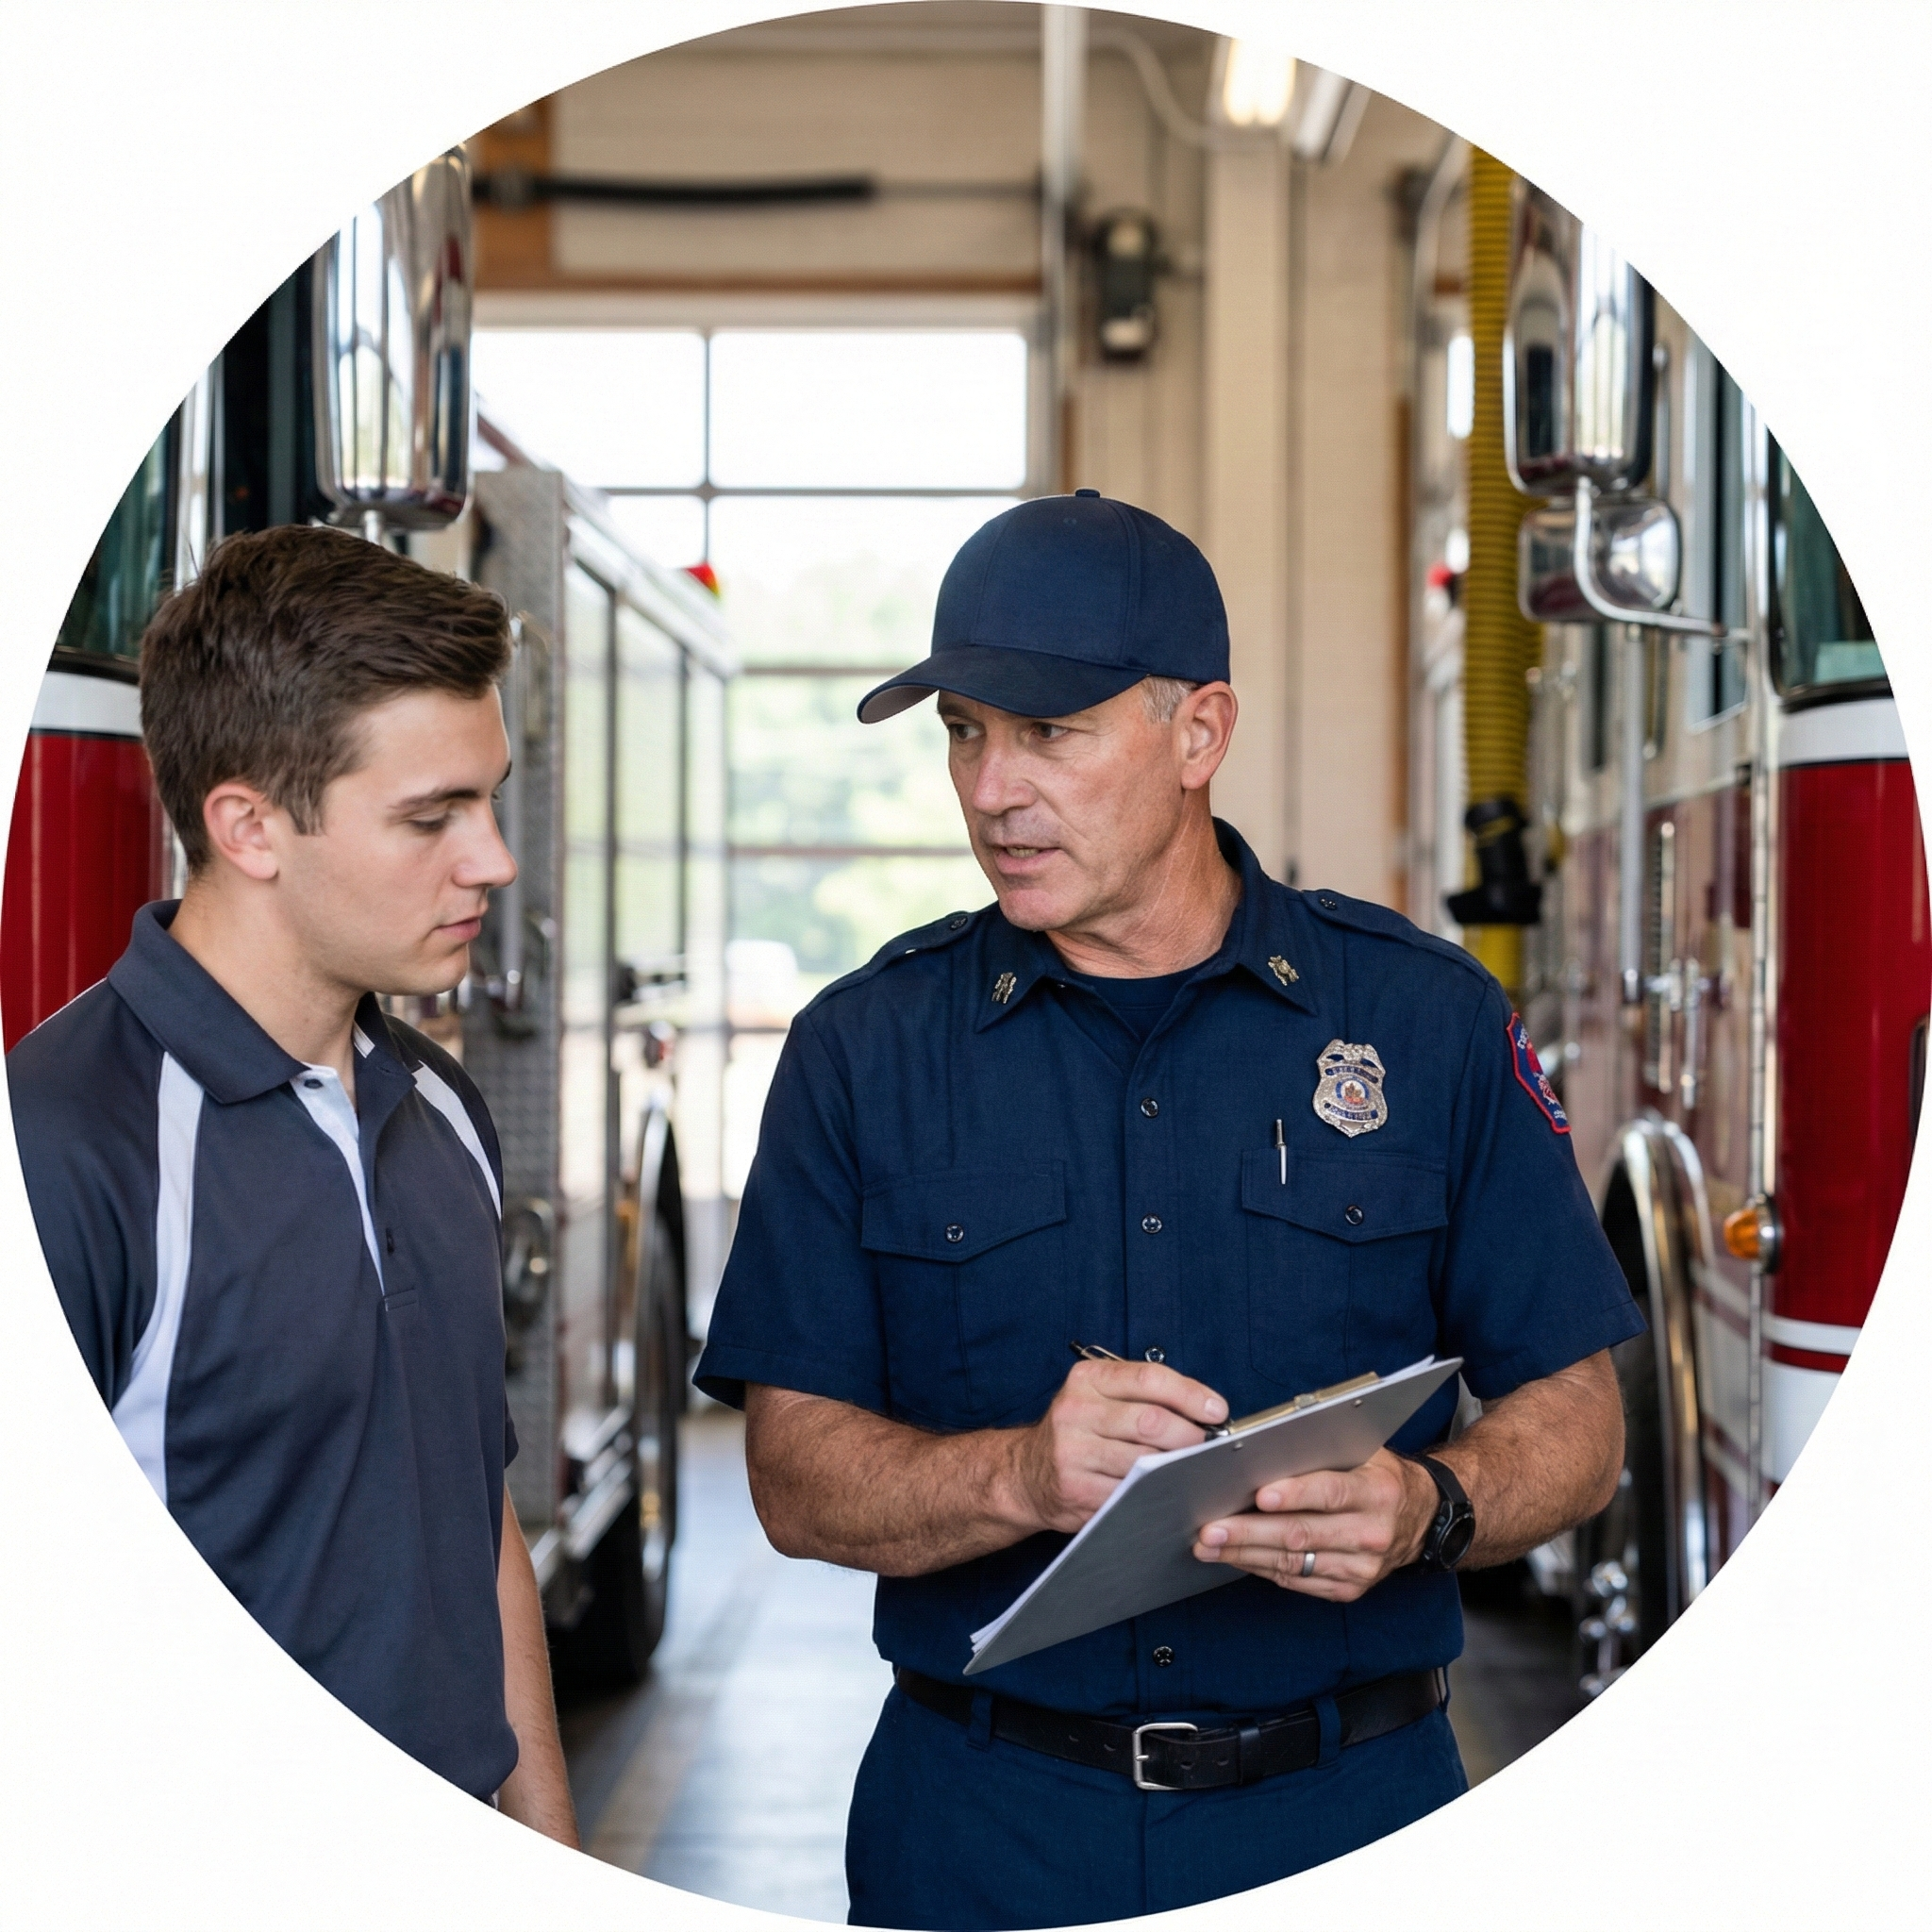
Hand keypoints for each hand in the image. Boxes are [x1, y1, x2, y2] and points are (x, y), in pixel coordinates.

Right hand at [1008, 1359, 1228, 1534]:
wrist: (1026, 1473)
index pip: (1149, 1378)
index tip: (1217, 1410)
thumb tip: (1205, 1410)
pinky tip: (1166, 1490)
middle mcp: (1076, 1410)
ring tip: (1190, 1468)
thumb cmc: (1079, 1430)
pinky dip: (1156, 1492)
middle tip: (1206, 1446)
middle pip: (1151, 1421)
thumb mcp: (1099, 1396)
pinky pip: (1131, 1492)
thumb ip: (1142, 1395)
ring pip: (1145, 1460)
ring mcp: (1074, 1452)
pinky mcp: (1077, 1489)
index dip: (1190, 1394)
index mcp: (1087, 1379)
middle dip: (1189, 1435)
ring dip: (1176, 1467)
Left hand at [1190, 1450, 1440, 1600]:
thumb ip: (1320, 1450)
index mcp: (1377, 1491)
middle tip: (1211, 1529)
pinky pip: (1297, 1581)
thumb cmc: (1378, 1476)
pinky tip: (1236, 1558)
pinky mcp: (1349, 1589)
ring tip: (1209, 1545)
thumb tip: (1263, 1448)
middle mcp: (1372, 1533)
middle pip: (1302, 1533)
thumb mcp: (1361, 1451)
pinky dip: (1262, 1568)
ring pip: (1293, 1562)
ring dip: (1246, 1555)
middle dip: (1250, 1532)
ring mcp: (1362, 1568)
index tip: (1259, 1495)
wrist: (1419, 1518)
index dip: (1294, 1494)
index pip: (1330, 1492)